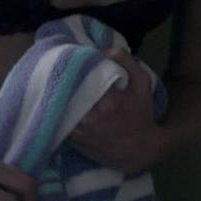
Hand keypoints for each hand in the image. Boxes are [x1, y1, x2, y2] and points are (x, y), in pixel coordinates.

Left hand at [67, 49, 161, 174]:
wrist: (140, 150)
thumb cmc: (141, 114)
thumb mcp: (142, 83)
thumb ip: (126, 61)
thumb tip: (103, 49)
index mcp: (108, 100)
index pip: (82, 75)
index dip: (76, 64)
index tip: (74, 55)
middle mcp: (91, 117)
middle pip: (68, 90)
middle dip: (65, 78)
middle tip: (63, 66)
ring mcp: (80, 131)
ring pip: (61, 106)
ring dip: (60, 94)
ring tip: (58, 82)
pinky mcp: (73, 141)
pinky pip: (60, 120)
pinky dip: (60, 111)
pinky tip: (62, 102)